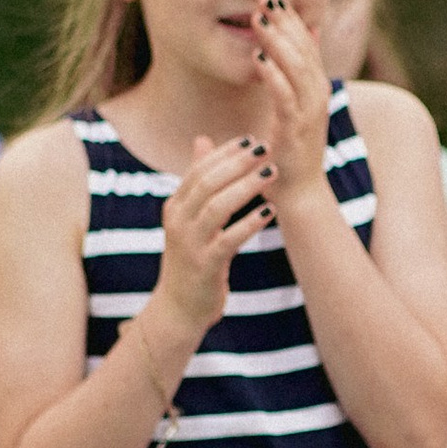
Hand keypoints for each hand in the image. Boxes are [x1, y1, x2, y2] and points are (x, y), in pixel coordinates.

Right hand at [151, 133, 273, 344]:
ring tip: (271, 173)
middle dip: (237, 163)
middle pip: (207, 183)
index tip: (250, 139)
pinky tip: (270, 213)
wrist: (179, 308)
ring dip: (246, 187)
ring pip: (217, 206)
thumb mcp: (189, 217)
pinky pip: (229, 239)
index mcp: (175, 207)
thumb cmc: (191, 259)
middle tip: (265, 149)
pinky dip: (250, 224)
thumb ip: (197, 181)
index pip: (198, 170)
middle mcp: (179, 222)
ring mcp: (190, 244)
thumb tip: (202, 140)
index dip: (224, 152)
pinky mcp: (205, 265)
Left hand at [249, 0, 331, 206]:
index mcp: (317, 89)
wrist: (299, 194)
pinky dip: (273, 74)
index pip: (307, 44)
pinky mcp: (297, 130)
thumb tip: (295, 41)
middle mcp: (318, 97)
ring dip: (277, 41)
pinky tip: (258, 57)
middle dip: (284, 22)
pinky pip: (286, 96)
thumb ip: (294, 75)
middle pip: (305, 49)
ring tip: (258, 19)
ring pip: (298, 68)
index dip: (292, 19)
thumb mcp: (293, 107)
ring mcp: (310, 113)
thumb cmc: (289, 152)